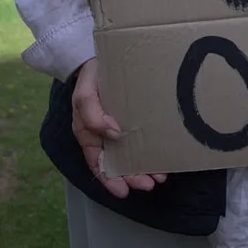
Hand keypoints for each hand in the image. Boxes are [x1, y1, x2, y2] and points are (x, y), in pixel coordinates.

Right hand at [71, 58, 164, 197]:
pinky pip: (141, 139)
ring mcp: (119, 127)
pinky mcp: (133, 118)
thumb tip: (113, 134)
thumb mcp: (84, 94)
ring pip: (131, 155)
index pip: (97, 163)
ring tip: (160, 176)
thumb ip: (92, 114)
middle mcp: (103, 135)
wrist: (99, 55)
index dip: (109, 180)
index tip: (124, 192)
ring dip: (144, 168)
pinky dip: (150, 151)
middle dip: (132, 177)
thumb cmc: (90, 77)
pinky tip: (162, 157)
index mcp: (88, 134)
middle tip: (150, 184)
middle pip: (117, 163)